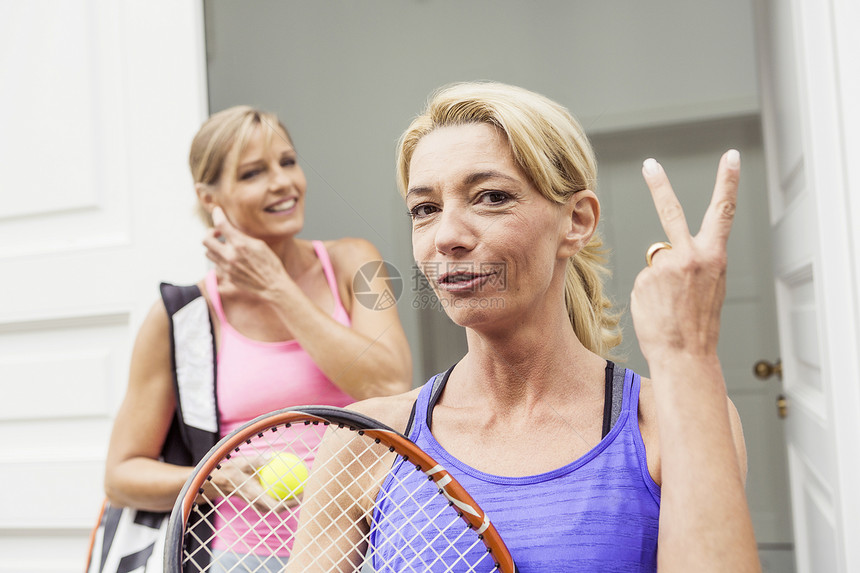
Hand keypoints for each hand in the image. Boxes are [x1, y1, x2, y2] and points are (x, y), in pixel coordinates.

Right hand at [198, 454, 300, 513]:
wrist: (217, 481)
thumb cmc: (229, 470)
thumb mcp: (241, 462)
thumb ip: (256, 462)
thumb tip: (271, 457)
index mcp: (254, 496)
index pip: (276, 506)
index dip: (290, 503)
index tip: (301, 495)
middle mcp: (256, 502)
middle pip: (279, 509)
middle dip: (294, 503)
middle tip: (306, 491)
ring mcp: (256, 503)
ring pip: (276, 506)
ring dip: (288, 500)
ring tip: (300, 488)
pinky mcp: (256, 499)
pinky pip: (272, 499)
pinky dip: (281, 494)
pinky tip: (288, 483)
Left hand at [202, 207, 288, 300]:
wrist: (273, 285)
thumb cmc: (270, 263)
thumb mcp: (259, 244)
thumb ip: (242, 237)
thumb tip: (230, 229)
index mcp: (240, 244)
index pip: (221, 224)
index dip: (217, 214)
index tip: (216, 211)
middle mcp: (230, 255)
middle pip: (206, 240)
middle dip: (210, 233)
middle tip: (218, 233)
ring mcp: (226, 267)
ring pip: (208, 252)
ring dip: (213, 247)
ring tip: (224, 247)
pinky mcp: (226, 276)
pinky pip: (215, 265)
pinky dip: (220, 260)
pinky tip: (230, 260)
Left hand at [630, 150, 739, 367]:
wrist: (686, 354)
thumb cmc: (697, 324)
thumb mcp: (708, 286)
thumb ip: (690, 262)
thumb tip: (664, 255)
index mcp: (714, 256)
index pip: (723, 211)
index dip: (727, 181)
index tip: (730, 157)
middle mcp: (690, 255)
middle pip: (671, 212)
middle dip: (660, 185)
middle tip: (649, 164)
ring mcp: (664, 266)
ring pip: (656, 262)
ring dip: (659, 281)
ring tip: (670, 306)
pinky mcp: (644, 278)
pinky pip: (644, 280)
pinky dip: (648, 294)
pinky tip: (658, 309)